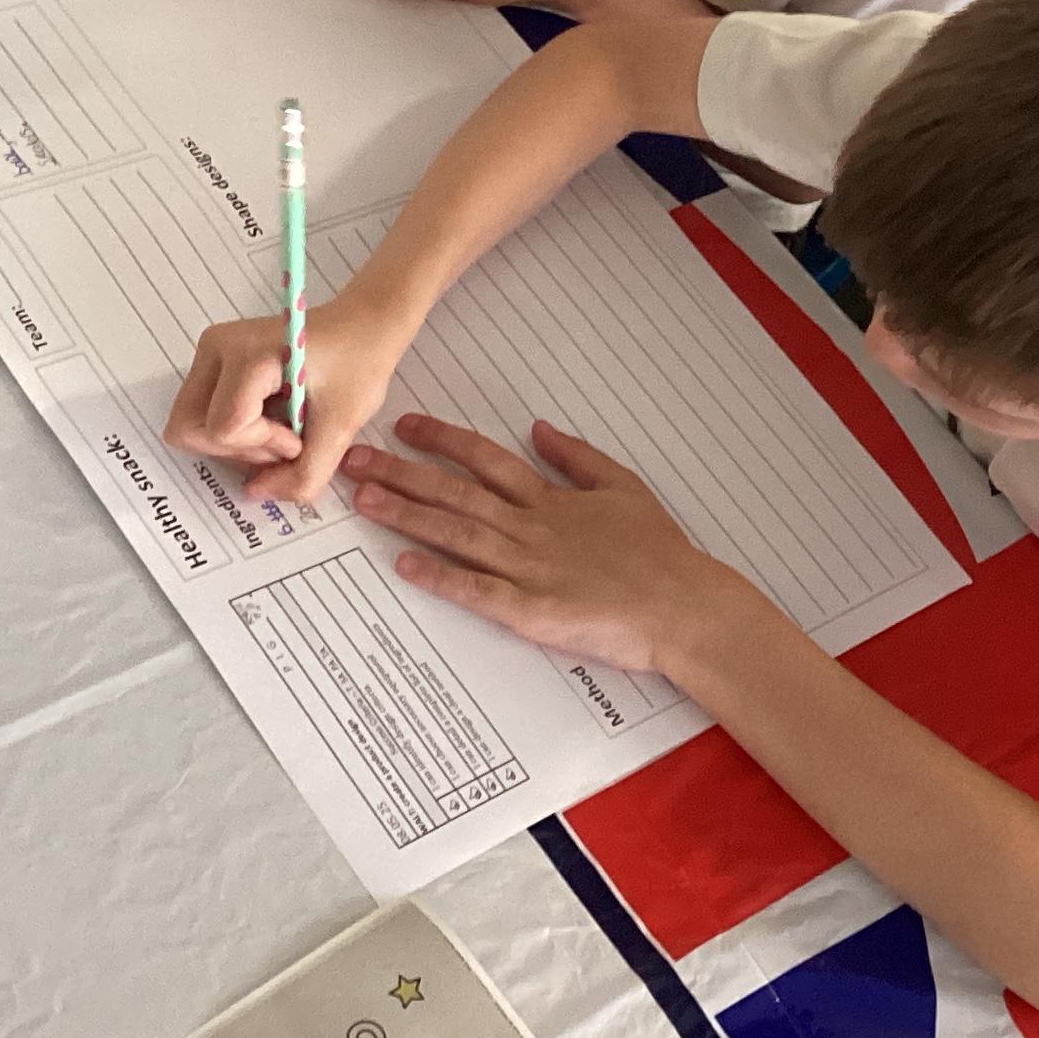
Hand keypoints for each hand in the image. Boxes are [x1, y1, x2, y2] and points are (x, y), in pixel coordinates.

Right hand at [164, 293, 416, 505]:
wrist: (363, 328)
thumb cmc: (358, 364)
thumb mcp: (341, 427)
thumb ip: (303, 473)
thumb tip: (256, 494)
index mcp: (247, 353)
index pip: (224, 427)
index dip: (262, 446)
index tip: (299, 437)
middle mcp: (216, 348)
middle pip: (190, 429)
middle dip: (236, 449)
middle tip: (284, 440)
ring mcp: (209, 354)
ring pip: (191, 426)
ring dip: (235, 443)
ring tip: (281, 430)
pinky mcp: (212, 365)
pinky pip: (202, 415)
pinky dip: (234, 431)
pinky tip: (271, 418)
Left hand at [342, 414, 751, 676]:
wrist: (684, 605)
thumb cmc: (659, 551)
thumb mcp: (623, 487)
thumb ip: (577, 457)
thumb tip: (538, 428)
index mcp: (552, 498)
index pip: (486, 459)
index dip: (442, 440)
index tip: (405, 426)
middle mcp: (534, 527)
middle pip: (457, 493)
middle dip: (402, 473)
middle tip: (355, 459)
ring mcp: (531, 568)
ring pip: (459, 534)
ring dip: (409, 516)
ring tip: (366, 501)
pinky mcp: (534, 611)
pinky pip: (479, 591)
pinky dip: (442, 577)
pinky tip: (406, 565)